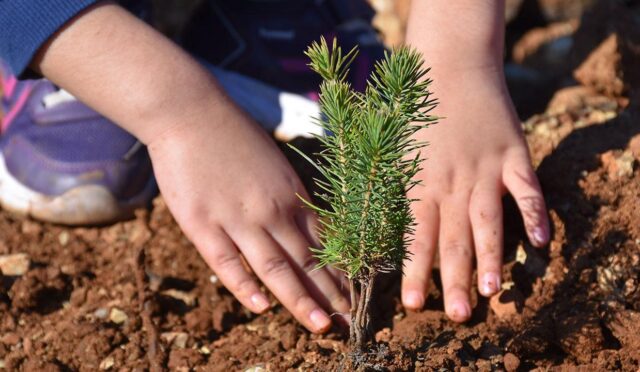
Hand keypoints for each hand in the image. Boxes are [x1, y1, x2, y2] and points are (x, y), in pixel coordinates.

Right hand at [147, 103, 349, 332]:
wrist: (190, 112)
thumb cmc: (234, 135)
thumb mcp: (274, 164)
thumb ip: (289, 196)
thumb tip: (305, 226)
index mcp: (291, 194)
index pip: (323, 243)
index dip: (340, 272)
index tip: (356, 296)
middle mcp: (272, 210)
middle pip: (306, 261)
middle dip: (331, 295)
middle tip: (351, 323)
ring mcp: (237, 218)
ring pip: (276, 267)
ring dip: (301, 299)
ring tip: (322, 326)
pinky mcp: (203, 224)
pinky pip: (227, 262)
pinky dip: (245, 286)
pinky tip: (262, 307)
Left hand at [401, 66, 549, 321]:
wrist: (448, 66)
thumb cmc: (412, 111)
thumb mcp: (393, 150)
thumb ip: (393, 189)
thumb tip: (383, 230)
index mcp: (418, 183)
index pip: (415, 237)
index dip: (414, 272)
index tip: (413, 304)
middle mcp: (452, 183)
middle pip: (453, 239)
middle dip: (453, 280)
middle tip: (457, 315)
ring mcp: (485, 170)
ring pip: (488, 221)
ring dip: (492, 257)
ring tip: (493, 291)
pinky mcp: (513, 155)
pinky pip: (526, 189)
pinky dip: (535, 214)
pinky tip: (542, 241)